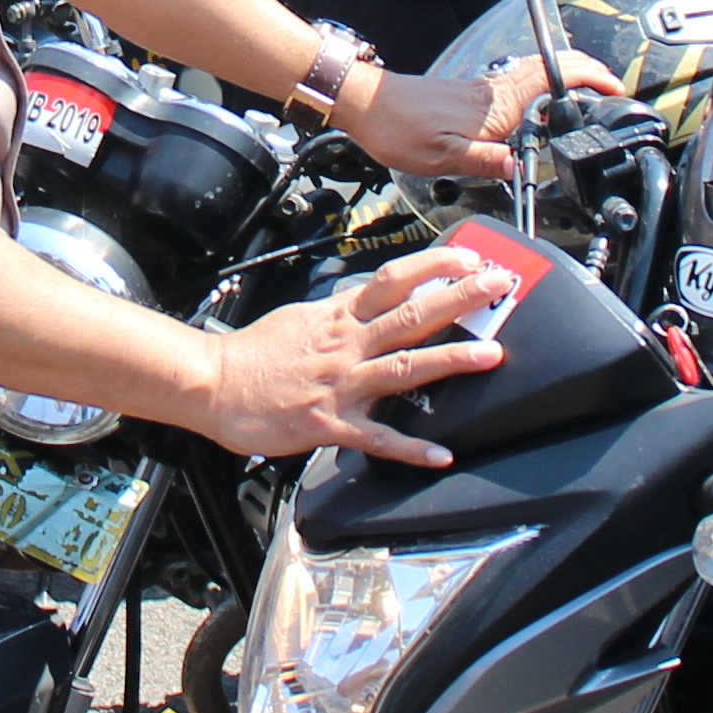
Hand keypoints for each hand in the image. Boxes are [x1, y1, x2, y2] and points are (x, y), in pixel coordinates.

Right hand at [186, 247, 516, 468]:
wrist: (214, 384)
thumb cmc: (254, 353)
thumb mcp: (301, 316)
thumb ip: (341, 312)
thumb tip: (371, 299)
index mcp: (339, 317)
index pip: (392, 280)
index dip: (433, 266)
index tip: (468, 258)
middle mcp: (346, 345)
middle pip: (411, 315)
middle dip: (459, 298)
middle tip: (498, 286)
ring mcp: (341, 384)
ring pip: (404, 367)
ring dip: (450, 360)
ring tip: (490, 355)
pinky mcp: (330, 423)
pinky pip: (377, 437)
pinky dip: (409, 448)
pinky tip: (440, 454)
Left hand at [336, 46, 626, 185]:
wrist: (365, 103)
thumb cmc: (398, 128)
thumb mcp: (441, 156)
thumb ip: (485, 160)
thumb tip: (520, 167)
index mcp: (494, 106)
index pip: (552, 78)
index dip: (588, 77)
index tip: (614, 87)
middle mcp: (493, 93)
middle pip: (550, 70)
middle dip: (587, 72)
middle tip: (612, 88)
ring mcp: (482, 91)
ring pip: (535, 74)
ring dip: (566, 77)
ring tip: (587, 94)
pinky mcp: (470, 95)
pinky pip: (517, 84)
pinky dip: (541, 85)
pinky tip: (539, 104)